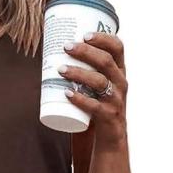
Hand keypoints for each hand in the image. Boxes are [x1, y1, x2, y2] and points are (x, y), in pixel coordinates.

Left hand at [60, 32, 127, 146]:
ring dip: (79, 73)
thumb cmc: (99, 106)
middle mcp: (120, 83)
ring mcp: (116, 100)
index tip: (84, 35)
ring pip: (99, 81)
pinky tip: (67, 94)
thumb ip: (83, 71)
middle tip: (66, 47)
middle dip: (85, 52)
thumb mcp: (97, 87)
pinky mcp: (109, 116)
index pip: (118, 48)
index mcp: (119, 71)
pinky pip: (95, 106)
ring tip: (61, 69)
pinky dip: (80, 99)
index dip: (103, 38)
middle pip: (106, 61)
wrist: (111, 138)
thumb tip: (52, 54)